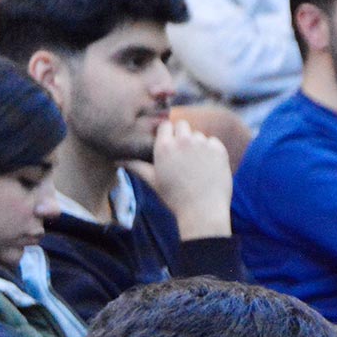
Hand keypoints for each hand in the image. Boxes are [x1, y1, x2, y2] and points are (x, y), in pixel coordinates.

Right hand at [141, 117, 232, 238]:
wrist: (202, 211)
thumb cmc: (175, 198)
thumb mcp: (153, 181)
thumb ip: (137, 166)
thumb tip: (117, 160)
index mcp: (164, 147)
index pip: (165, 126)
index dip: (168, 134)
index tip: (170, 146)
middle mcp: (183, 141)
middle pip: (182, 126)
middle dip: (182, 136)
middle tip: (184, 156)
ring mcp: (202, 144)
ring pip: (198, 135)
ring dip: (197, 145)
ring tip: (196, 166)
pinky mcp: (218, 149)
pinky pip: (213, 142)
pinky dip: (211, 151)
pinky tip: (208, 167)